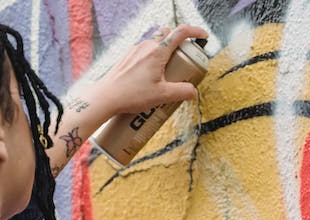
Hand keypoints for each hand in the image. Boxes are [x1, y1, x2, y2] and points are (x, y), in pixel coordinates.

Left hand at [86, 24, 209, 115]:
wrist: (105, 97)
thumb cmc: (132, 95)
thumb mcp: (162, 96)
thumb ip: (182, 92)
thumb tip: (193, 92)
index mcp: (157, 51)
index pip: (181, 32)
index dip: (195, 31)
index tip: (203, 36)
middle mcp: (146, 46)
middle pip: (167, 34)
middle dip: (179, 42)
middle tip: (184, 59)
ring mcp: (134, 50)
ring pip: (155, 43)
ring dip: (165, 52)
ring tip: (167, 73)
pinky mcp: (126, 57)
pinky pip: (144, 52)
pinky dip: (152, 58)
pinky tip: (150, 76)